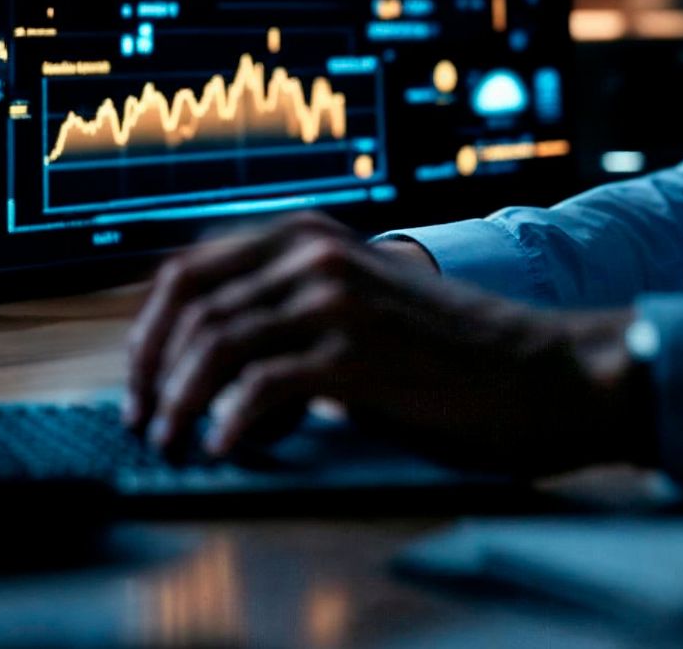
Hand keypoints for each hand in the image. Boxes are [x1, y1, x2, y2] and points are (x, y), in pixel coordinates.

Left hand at [122, 212, 651, 474]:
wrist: (543, 370)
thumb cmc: (453, 352)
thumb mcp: (362, 308)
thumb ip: (294, 316)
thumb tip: (219, 373)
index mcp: (309, 234)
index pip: (190, 268)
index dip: (149, 329)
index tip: (139, 379)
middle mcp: (315, 253)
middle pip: (189, 304)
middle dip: (150, 370)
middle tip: (145, 422)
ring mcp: (336, 299)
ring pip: (215, 344)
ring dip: (179, 403)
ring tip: (173, 442)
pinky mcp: (358, 354)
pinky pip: (261, 385)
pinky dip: (231, 423)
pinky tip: (228, 447)